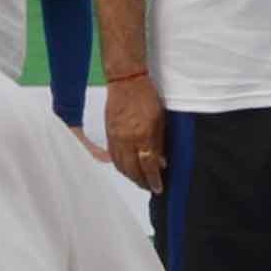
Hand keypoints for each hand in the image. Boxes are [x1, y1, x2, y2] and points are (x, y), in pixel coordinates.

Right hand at [104, 73, 167, 189]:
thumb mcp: (160, 119)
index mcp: (142, 135)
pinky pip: (113, 157)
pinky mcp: (109, 135)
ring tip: (139, 180)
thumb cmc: (145, 96)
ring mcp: (115, 138)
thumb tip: (161, 162)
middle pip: (132, 170)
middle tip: (149, 187)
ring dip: (130, 176)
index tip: (158, 188)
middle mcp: (127, 139)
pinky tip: (128, 168)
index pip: (148, 165)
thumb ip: (160, 142)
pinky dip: (121, 166)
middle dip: (141, 181)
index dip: (153, 179)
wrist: (125, 82)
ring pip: (121, 166)